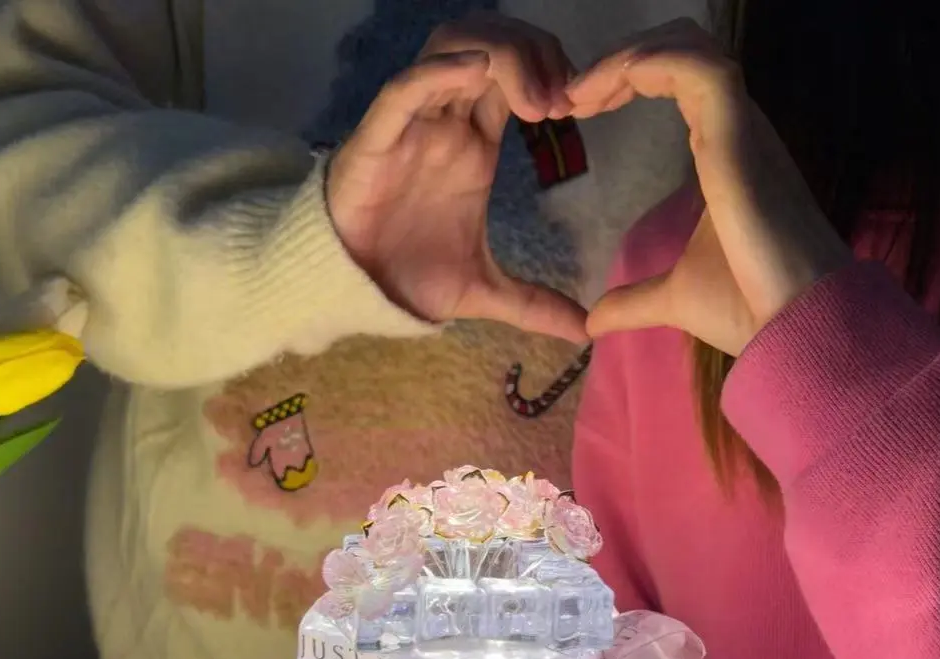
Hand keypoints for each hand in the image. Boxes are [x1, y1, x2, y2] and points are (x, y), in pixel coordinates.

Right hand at [327, 15, 586, 343]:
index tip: (583, 103)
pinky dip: (438, 72)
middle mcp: (446, 122)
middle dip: (534, 52)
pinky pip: (406, 88)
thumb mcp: (484, 291)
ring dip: (498, 55)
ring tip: (533, 99)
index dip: (552, 72)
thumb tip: (586, 332)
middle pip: (493, 45)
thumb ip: (535, 305)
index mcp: (475, 144)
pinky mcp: (377, 138)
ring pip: (453, 48)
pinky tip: (475, 75)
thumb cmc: (408, 278)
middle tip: (565, 94)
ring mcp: (413, 124)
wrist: (353, 294)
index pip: (518, 76)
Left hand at [569, 20, 851, 353]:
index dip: (625, 81)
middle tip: (567, 96)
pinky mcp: (738, 133)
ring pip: (686, 46)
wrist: (790, 327)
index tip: (576, 110)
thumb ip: (633, 302)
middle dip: (619, 60)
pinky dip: (645, 64)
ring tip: (576, 92)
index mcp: (723, 152)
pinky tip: (601, 89)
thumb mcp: (673, 299)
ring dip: (624, 57)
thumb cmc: (746, 308)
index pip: (677, 82)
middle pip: (679, 49)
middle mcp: (736, 128)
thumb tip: (594, 322)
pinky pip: (694, 66)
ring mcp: (741, 127)